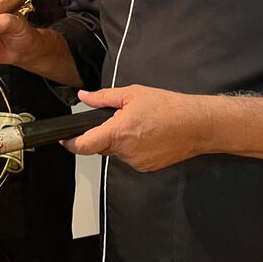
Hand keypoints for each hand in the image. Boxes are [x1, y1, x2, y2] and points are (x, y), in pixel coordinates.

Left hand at [62, 85, 209, 171]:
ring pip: (116, 153)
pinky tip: (146, 135)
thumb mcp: (132, 94)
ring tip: (138, 125)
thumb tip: (85, 97)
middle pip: (100, 148)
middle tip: (117, 119)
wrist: (197, 125)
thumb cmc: (169, 107)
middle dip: (101, 135)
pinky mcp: (147, 167)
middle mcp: (126, 151)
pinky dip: (132, 147)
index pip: (84, 146)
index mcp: (118, 132)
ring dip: (119, 141)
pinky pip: (130, 158)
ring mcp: (137, 162)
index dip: (71, 143)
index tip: (65, 139)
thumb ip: (103, 98)